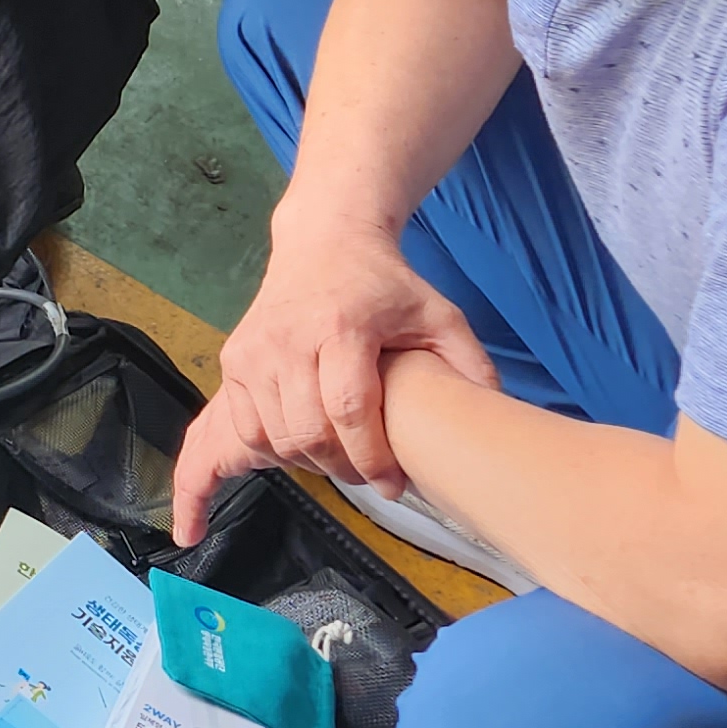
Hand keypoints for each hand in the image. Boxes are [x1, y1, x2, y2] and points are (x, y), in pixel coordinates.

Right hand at [172, 217, 496, 541]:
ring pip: (274, 436)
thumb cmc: (386, 284)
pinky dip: (273, 448)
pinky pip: (247, 425)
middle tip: (370, 476)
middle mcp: (288, 339)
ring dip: (309, 462)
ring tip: (341, 460)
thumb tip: (492, 418)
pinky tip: (304, 446)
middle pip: (307, 431)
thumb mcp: (440, 314)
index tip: (392, 485)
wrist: (323, 242)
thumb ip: (469, 365)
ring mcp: (254, 350)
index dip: (371, 457)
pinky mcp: (234, 359)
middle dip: (342, 468)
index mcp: (342, 326)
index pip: (349, 409)